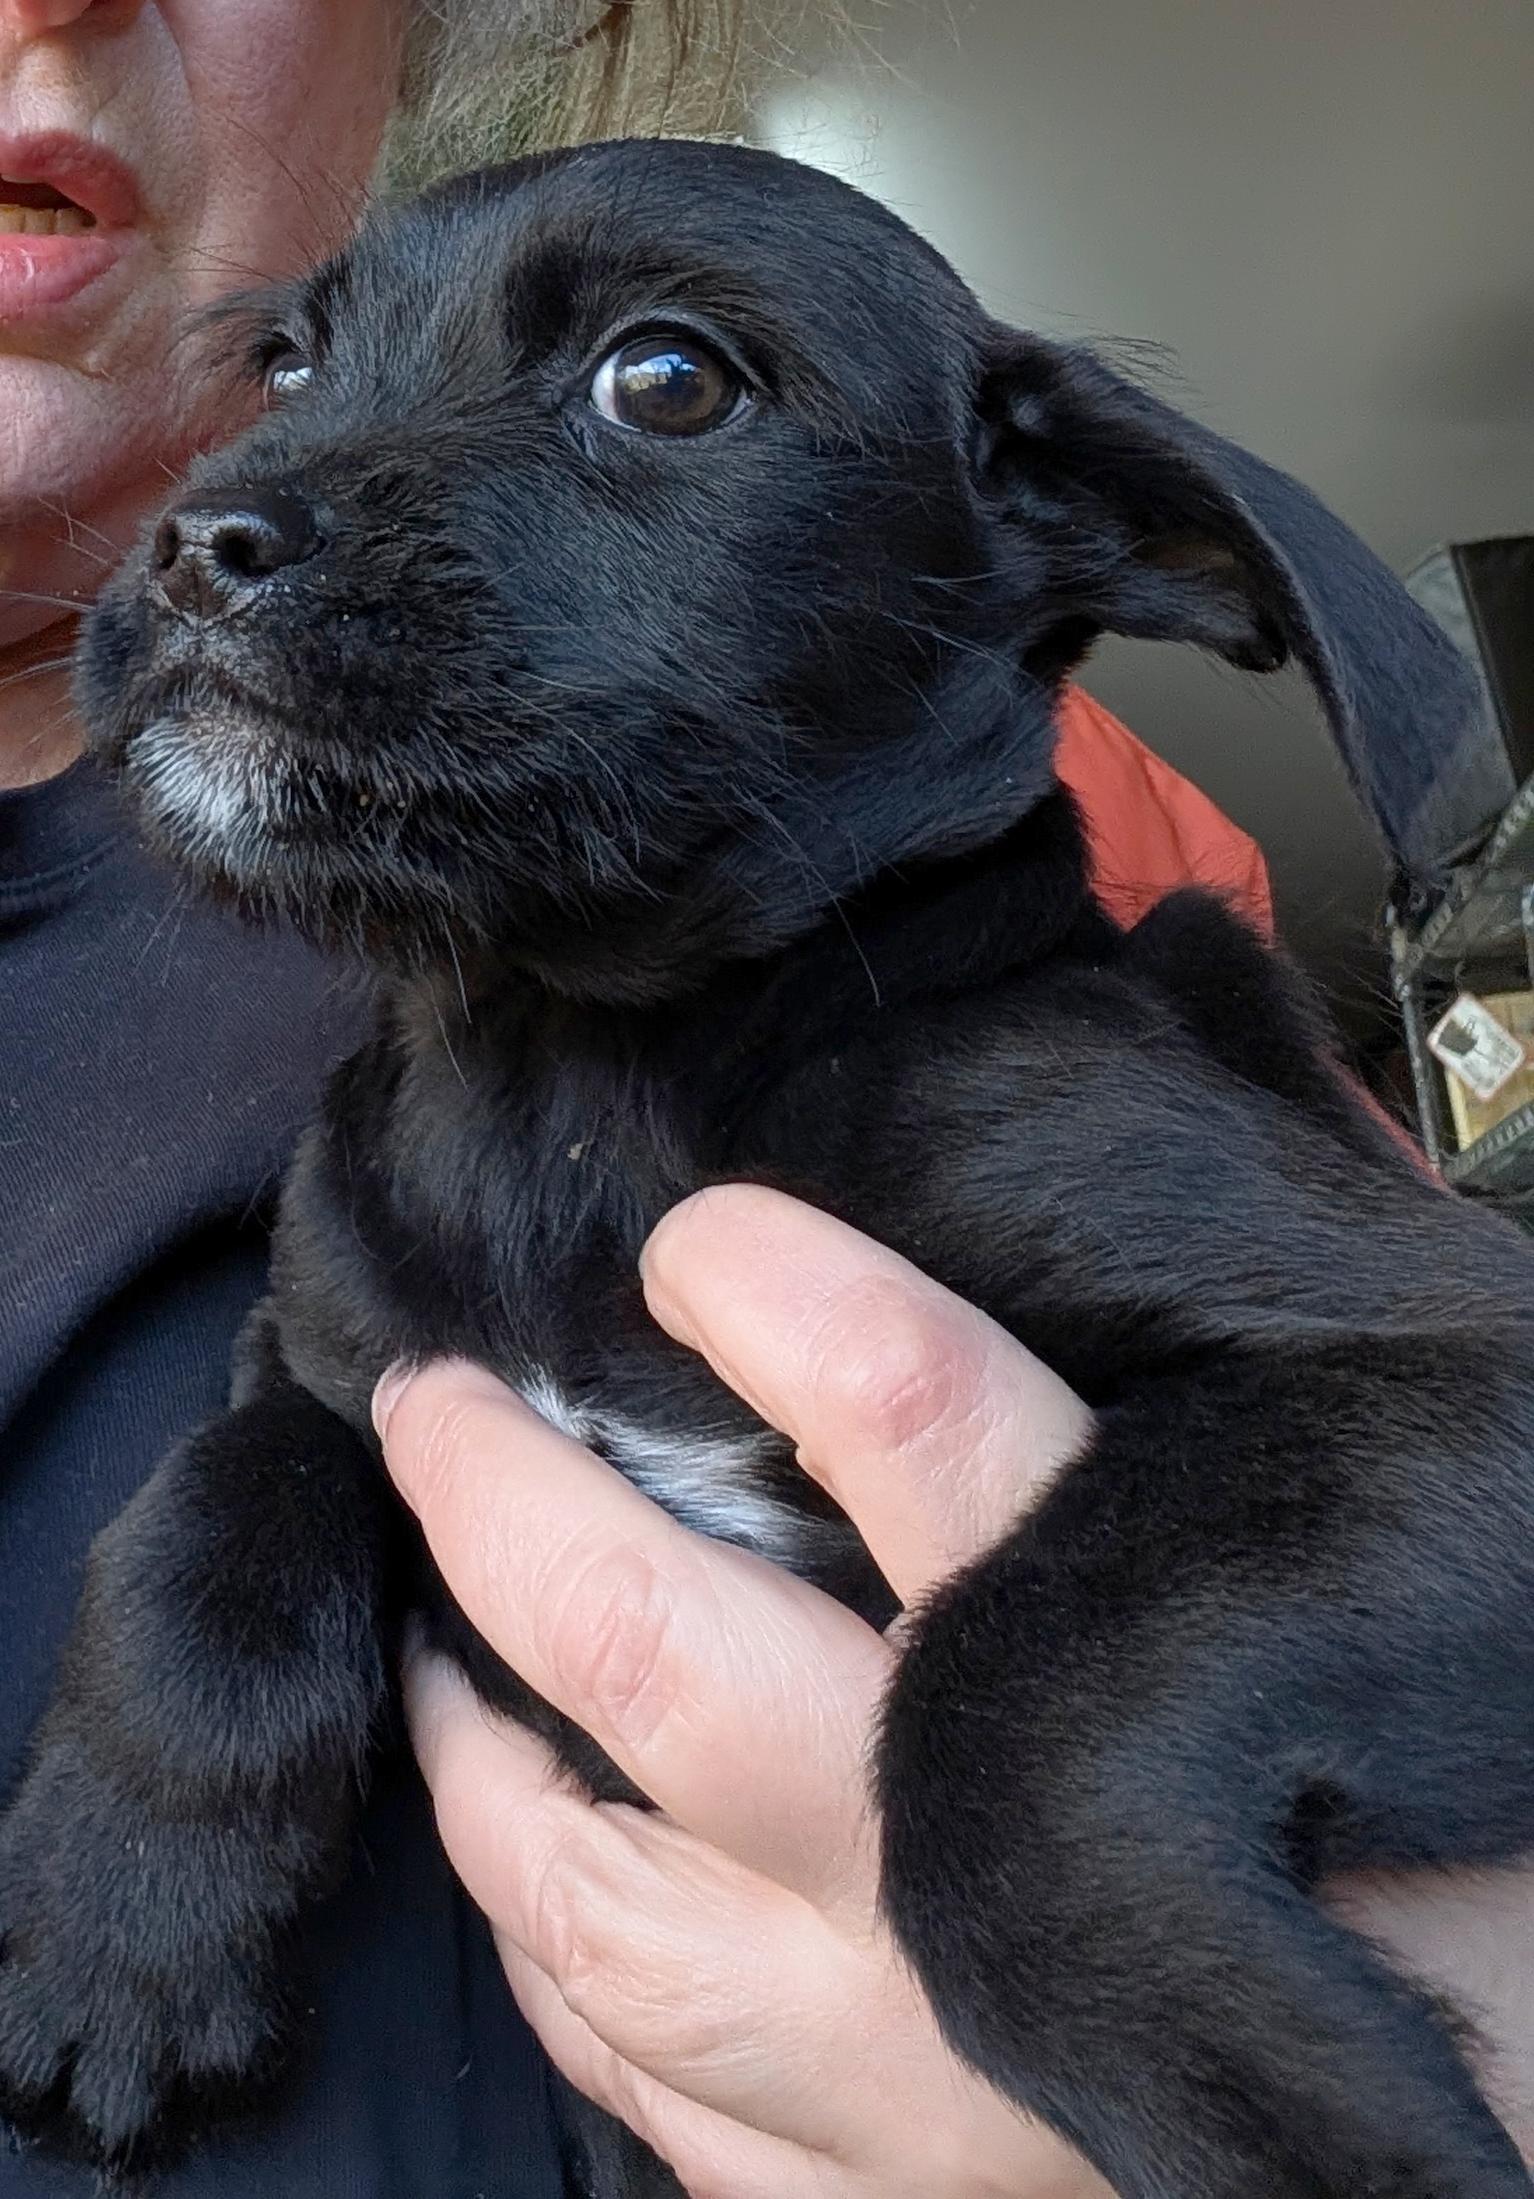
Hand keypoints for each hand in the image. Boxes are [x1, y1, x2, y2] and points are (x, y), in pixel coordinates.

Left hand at [374, 1185, 1533, 2194]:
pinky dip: (570, 1972)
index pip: (910, 1421)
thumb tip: (1201, 1095)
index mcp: (1143, 1679)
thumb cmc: (1510, 1822)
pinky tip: (547, 1890)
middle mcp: (989, 1882)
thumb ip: (1281, 1355)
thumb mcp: (1421, 1553)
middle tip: (434, 1404)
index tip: (696, 1241)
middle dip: (504, 1500)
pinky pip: (659, 2102)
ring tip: (437, 1647)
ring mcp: (927, 2088)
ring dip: (481, 1754)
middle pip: (661, 1654)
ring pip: (607, 1905)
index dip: (775, 1298)